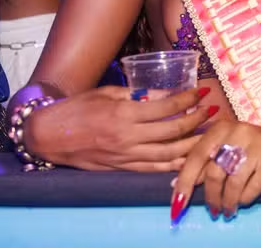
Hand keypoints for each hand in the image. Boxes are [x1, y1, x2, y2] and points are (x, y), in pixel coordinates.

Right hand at [24, 86, 214, 170]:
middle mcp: (127, 137)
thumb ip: (139, 94)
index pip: (167, 107)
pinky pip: (154, 169)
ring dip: (192, 145)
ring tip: (209, 134)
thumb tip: (168, 94)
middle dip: (197, 120)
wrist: (48, 135)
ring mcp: (125, 156)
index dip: (188, 99)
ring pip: (168, 154)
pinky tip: (189, 159)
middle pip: (173, 131)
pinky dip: (174, 166)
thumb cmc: (77, 108)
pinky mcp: (121, 169)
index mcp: (123, 113)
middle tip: (212, 111)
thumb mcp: (108, 92)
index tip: (202, 91)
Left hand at [171, 119, 260, 220]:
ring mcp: (257, 145)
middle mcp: (237, 132)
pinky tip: (242, 202)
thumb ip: (203, 161)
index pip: (196, 157)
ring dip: (227, 202)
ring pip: (233, 182)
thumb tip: (176, 185)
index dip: (184, 182)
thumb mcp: (225, 146)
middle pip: (214, 172)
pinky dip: (244, 199)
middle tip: (212, 210)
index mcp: (220, 128)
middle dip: (211, 197)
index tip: (178, 204)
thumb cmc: (248, 146)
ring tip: (227, 210)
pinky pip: (253, 186)